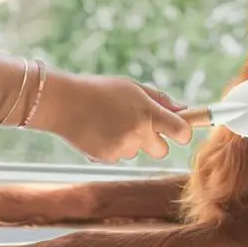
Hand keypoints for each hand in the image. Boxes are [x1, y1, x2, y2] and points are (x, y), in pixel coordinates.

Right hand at [33, 72, 192, 162]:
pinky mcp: (107, 158)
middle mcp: (138, 134)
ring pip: (137, 152)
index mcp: (148, 114)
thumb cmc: (101, 90)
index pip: (182, 132)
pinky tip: (99, 132)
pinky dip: (113, 147)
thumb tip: (183, 110)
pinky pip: (118, 156)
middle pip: (162, 151)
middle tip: (142, 128)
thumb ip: (160, 100)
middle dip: (156, 142)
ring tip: (110, 123)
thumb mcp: (133, 88)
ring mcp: (122, 148)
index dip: (183, 132)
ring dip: (130, 142)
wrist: (64, 103)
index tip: (179, 130)